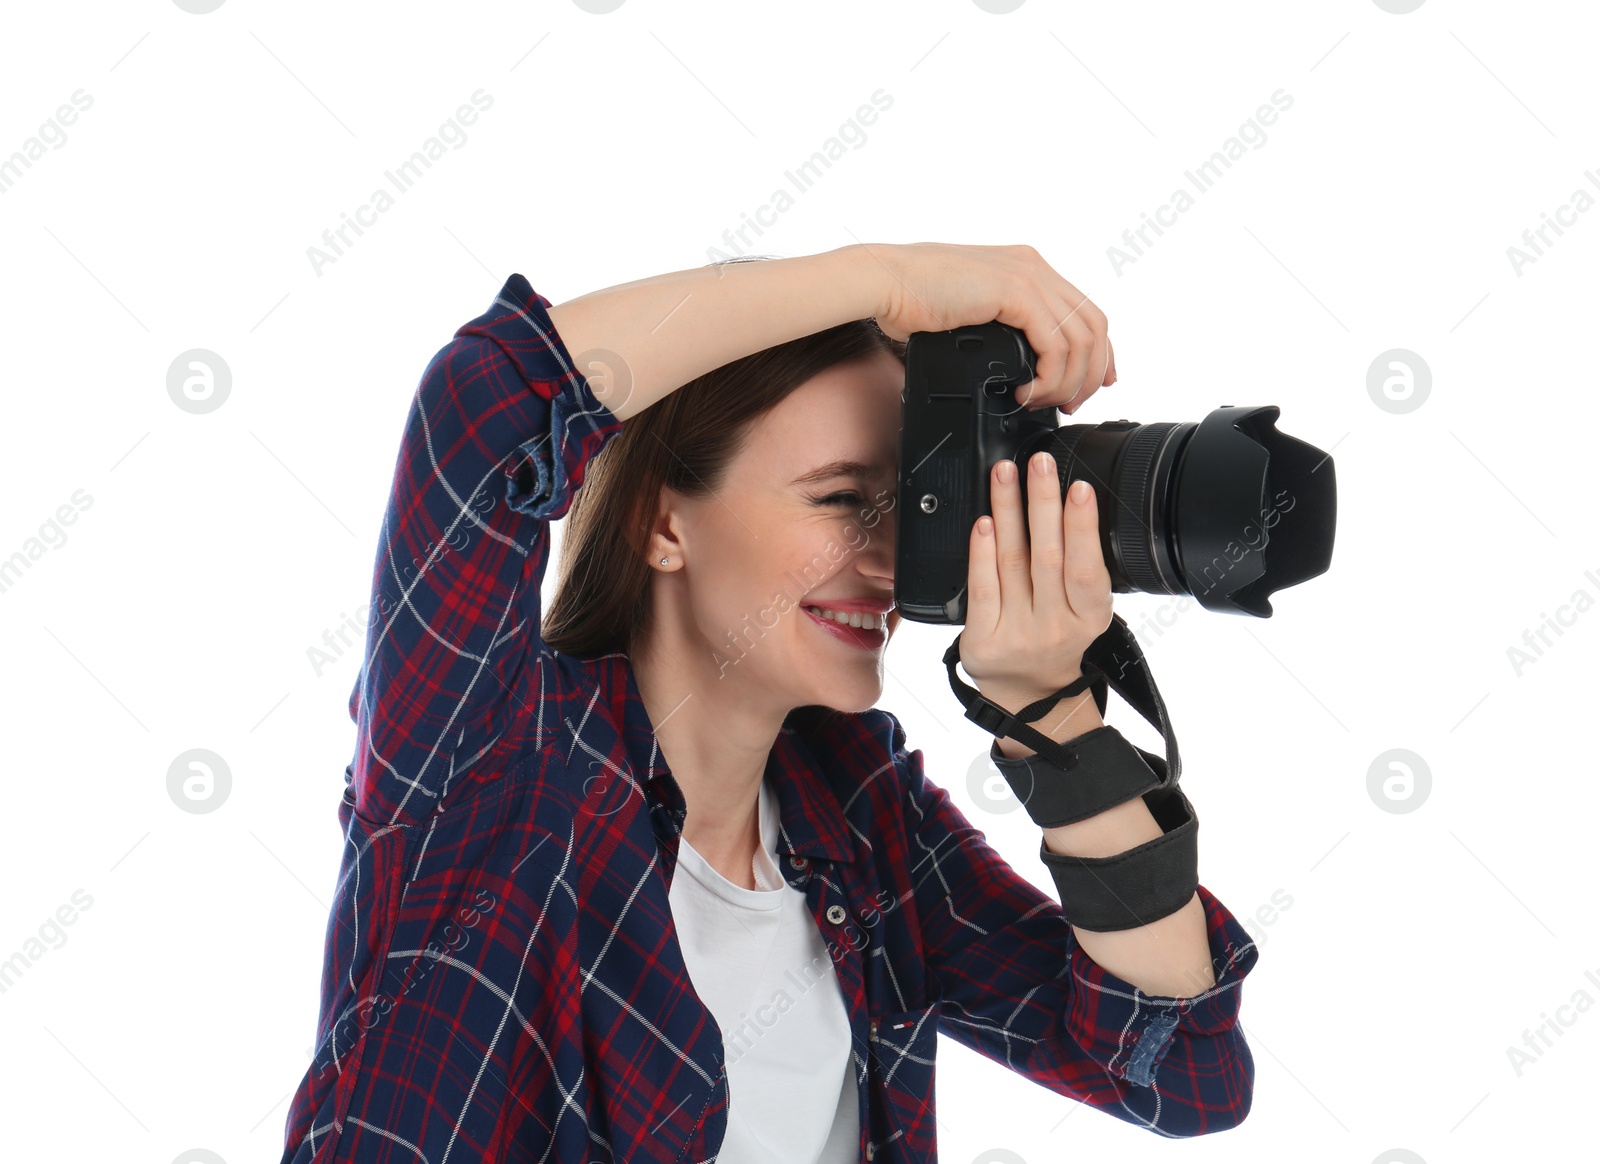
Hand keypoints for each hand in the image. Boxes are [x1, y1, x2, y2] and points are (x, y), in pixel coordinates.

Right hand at [862, 242, 1115, 413]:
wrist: (885, 283)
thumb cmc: (913, 299)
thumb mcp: (972, 315)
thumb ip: (1002, 329)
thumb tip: (1020, 366)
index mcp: (1028, 269)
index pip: (1085, 313)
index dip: (1098, 355)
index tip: (1092, 387)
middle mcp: (1035, 268)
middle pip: (1094, 326)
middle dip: (1089, 375)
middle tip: (1068, 405)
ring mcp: (1028, 277)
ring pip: (1081, 339)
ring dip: (1068, 381)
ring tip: (1040, 402)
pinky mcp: (1015, 292)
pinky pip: (1055, 344)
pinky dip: (1048, 376)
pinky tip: (1026, 392)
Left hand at [958, 450, 1113, 705]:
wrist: (1027, 692)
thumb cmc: (1056, 637)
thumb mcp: (1083, 609)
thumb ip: (1078, 565)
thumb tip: (1068, 500)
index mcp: (1089, 616)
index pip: (1087, 569)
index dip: (1083, 527)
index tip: (1079, 488)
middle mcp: (1055, 626)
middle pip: (1047, 556)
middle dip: (1042, 502)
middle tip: (1038, 462)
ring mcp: (1018, 634)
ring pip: (1012, 562)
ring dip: (1007, 511)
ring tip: (1004, 473)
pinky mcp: (983, 640)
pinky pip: (982, 587)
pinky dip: (981, 552)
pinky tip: (983, 523)